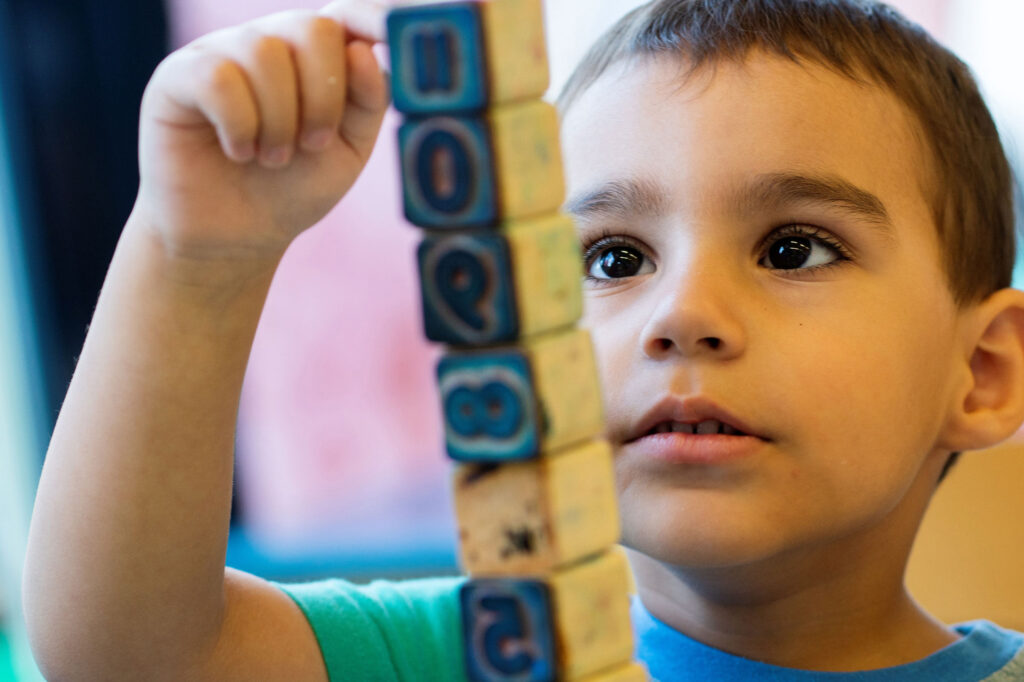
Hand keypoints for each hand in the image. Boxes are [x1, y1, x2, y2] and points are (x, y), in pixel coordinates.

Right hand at [133, 0, 389, 266]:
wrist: (235, 239)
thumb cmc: (293, 189)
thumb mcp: (348, 150)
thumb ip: (368, 102)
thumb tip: (363, 51)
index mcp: (314, 56)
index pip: (348, 14)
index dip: (375, 18)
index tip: (398, 36)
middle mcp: (268, 42)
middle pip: (313, 28)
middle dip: (324, 97)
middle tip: (312, 144)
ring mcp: (220, 53)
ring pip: (265, 52)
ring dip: (280, 121)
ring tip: (273, 158)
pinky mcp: (177, 76)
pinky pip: (218, 78)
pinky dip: (240, 126)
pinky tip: (238, 151)